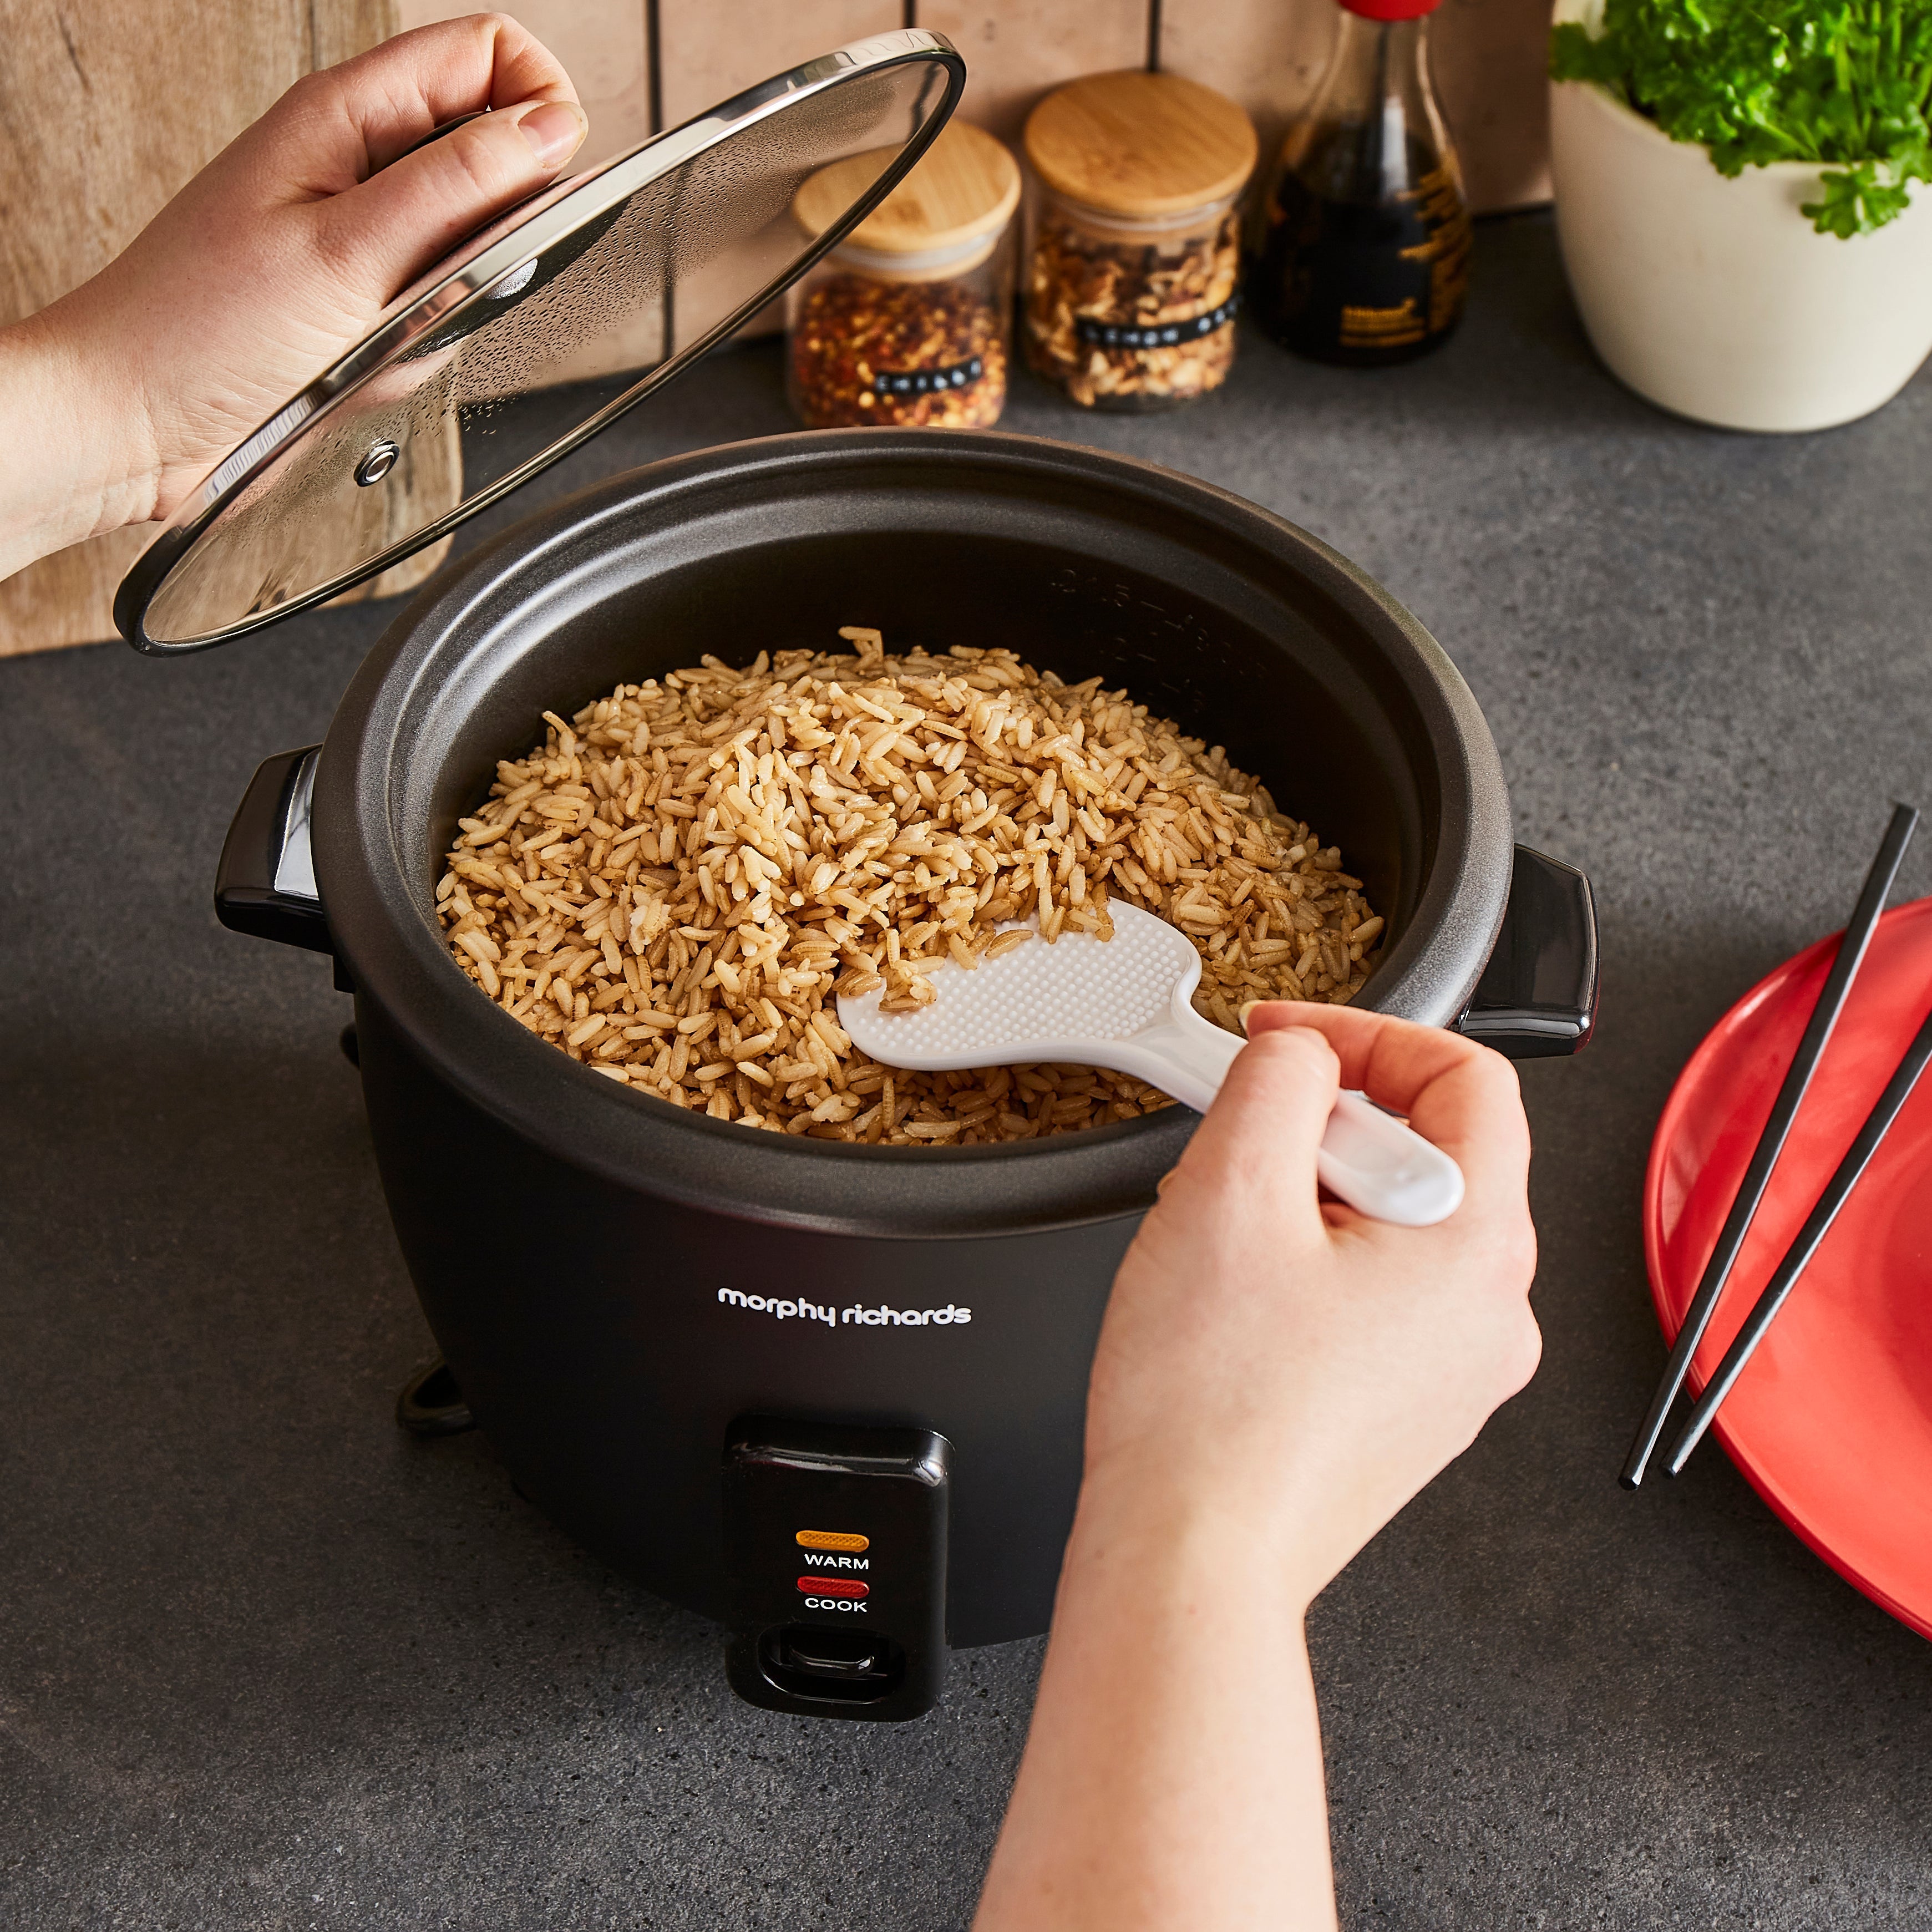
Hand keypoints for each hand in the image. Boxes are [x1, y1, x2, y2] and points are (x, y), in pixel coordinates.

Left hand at [0, 13, 584, 576]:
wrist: (136, 421)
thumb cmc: (199, 328)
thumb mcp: (347, 250)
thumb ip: (458, 187)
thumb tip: (550, 132)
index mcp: (346, 114)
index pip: (486, 54)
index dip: (539, 104)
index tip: (548, 180)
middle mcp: (358, 164)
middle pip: (493, 162)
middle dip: (493, 237)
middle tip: (436, 278)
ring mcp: (363, 235)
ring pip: (474, 256)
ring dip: (448, 309)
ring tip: (382, 330)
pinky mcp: (363, 302)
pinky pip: (439, 319)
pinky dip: (420, 350)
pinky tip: (367, 363)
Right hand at [973, 1009, 1538, 1931]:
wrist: (1189, 1564)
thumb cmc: (1211, 1412)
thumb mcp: (1229, 1189)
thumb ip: (1277, 1079)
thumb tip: (1301, 1053)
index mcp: (1478, 1249)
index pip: (1470, 1077)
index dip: (1369, 1033)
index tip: (1287, 1041)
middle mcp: (1490, 1315)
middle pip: (1429, 1151)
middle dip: (1322, 1129)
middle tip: (1237, 1159)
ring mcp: (1454, 1372)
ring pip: (1392, 1225)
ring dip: (1307, 1202)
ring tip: (1227, 1248)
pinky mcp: (1407, 1412)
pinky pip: (1373, 1296)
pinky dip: (1308, 1270)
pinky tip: (1238, 1308)